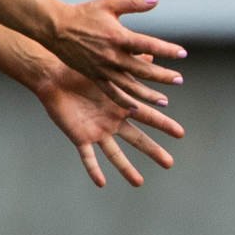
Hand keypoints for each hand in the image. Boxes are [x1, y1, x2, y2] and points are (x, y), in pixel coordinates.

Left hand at [32, 55, 183, 187]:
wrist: (53, 79)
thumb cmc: (81, 72)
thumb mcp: (108, 69)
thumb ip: (129, 64)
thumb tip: (150, 52)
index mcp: (121, 107)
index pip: (148, 117)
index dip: (164, 125)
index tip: (180, 133)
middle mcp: (113, 123)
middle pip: (137, 140)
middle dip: (153, 151)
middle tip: (170, 163)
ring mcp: (98, 132)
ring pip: (115, 154)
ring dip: (126, 169)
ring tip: (139, 183)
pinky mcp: (80, 137)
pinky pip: (87, 157)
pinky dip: (93, 169)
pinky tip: (102, 182)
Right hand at [50, 0, 187, 109]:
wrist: (56, 28)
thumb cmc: (84, 13)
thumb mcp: (109, 3)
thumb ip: (134, 3)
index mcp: (118, 37)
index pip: (148, 45)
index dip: (167, 50)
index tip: (182, 53)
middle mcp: (112, 56)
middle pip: (142, 70)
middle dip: (162, 76)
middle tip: (179, 80)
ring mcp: (103, 69)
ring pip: (130, 86)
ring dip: (148, 94)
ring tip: (164, 101)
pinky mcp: (94, 76)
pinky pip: (111, 92)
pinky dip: (124, 101)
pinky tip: (135, 108)